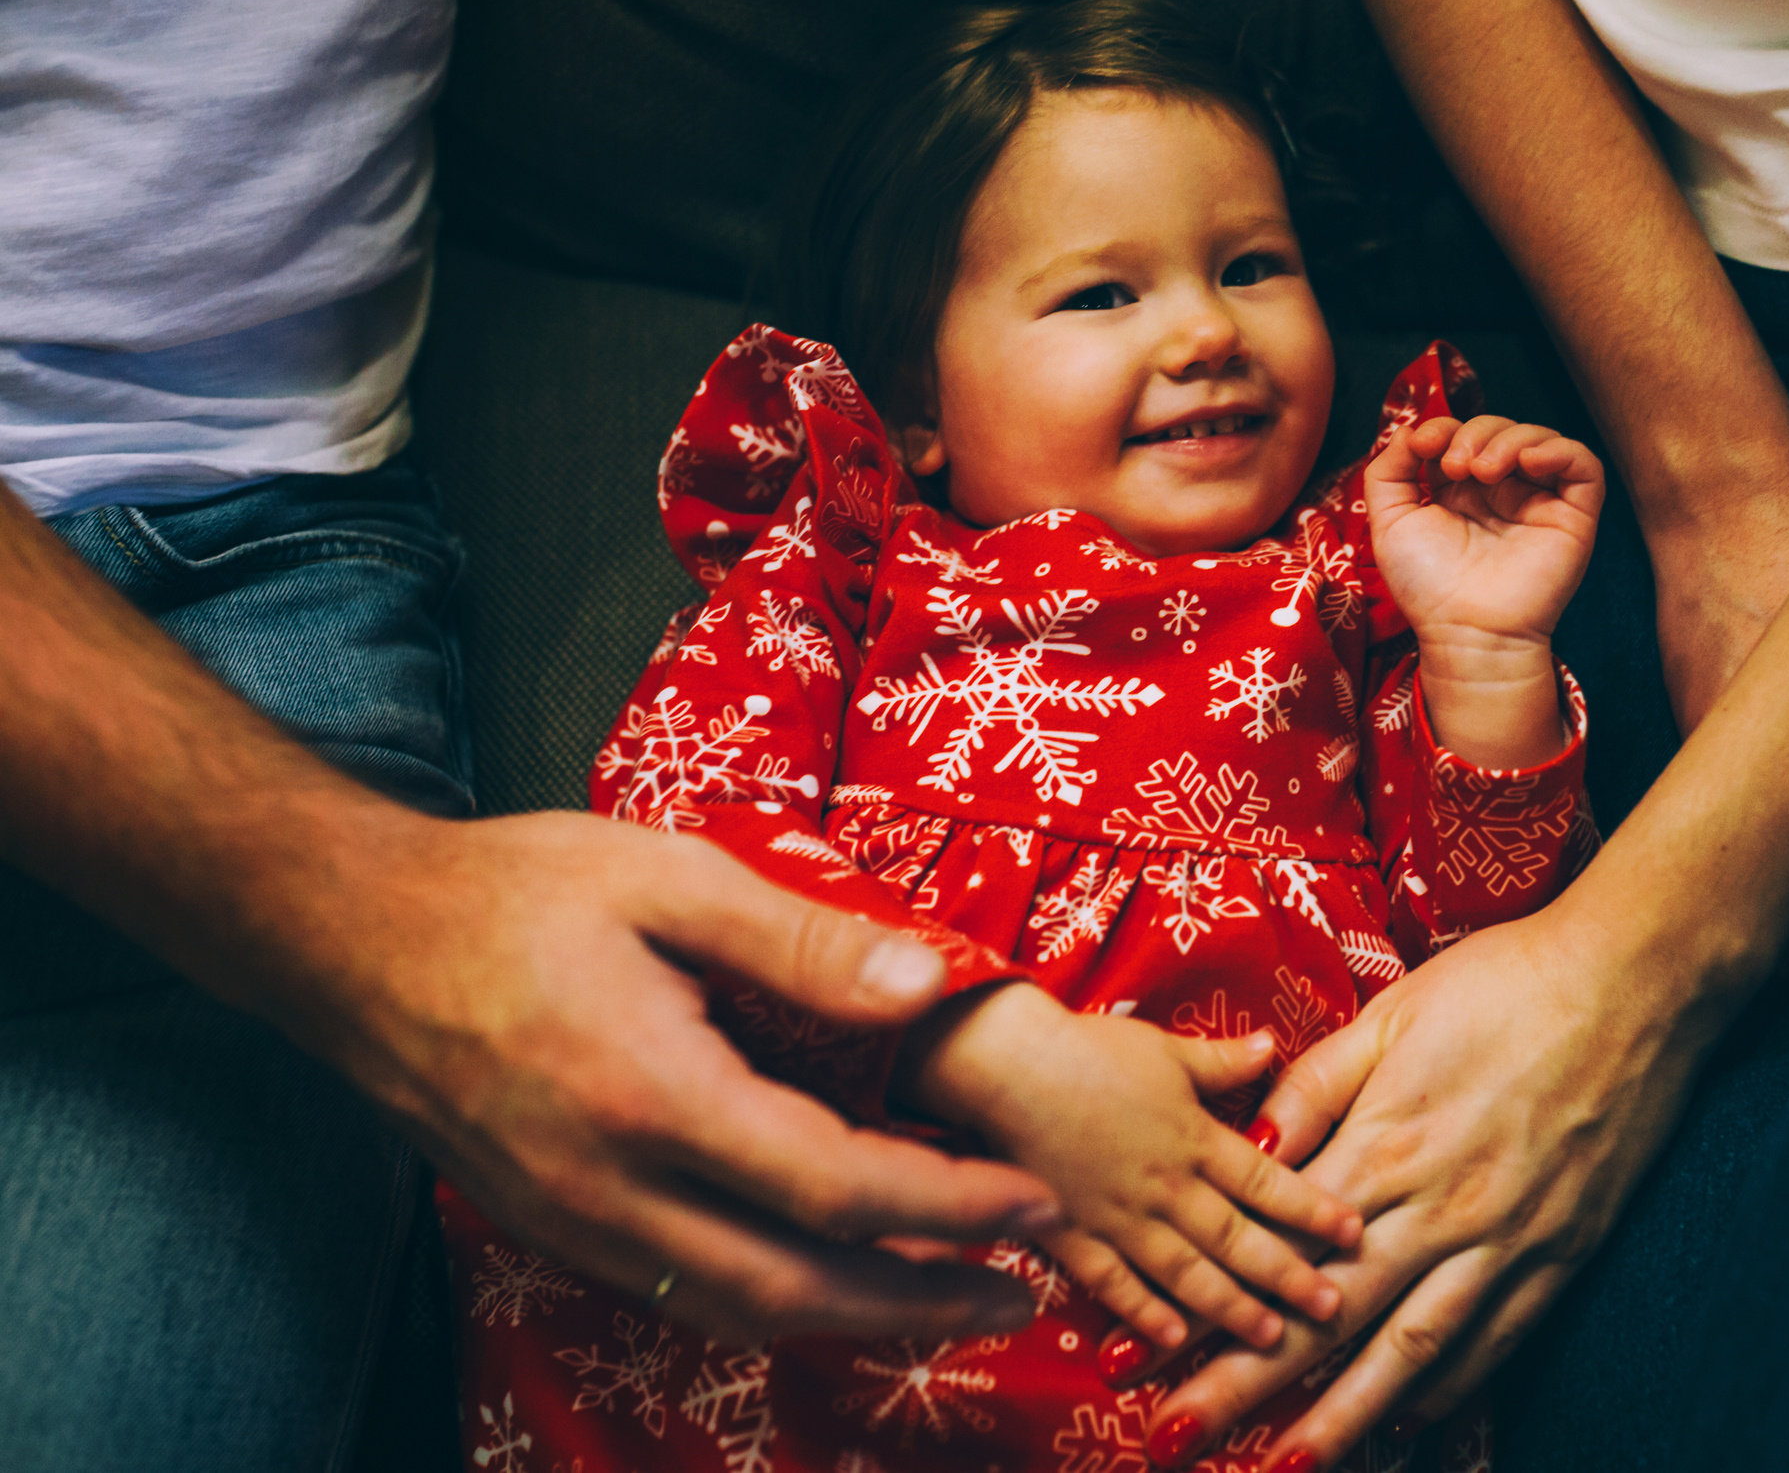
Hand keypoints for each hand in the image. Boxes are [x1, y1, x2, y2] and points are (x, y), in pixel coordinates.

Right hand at [308, 810, 1063, 1345]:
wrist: (349, 940)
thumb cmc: (512, 893)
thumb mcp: (666, 877)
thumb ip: (801, 941)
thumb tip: (928, 986)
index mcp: (652, 1098)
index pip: (835, 1188)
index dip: (950, 1207)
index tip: (1034, 1201)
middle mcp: (610, 1189)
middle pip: (798, 1287)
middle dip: (924, 1301)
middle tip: (1023, 1292)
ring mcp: (572, 1222)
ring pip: (740, 1308)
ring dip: (856, 1315)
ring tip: (950, 1294)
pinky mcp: (551, 1226)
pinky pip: (685, 1291)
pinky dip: (778, 1296)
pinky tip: (830, 1269)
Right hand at [903, 985, 1363, 1354]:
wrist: (1005, 1067)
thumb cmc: (1086, 1049)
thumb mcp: (1165, 1048)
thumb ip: (1221, 1059)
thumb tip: (1271, 1045)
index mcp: (1194, 1137)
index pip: (1268, 1180)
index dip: (1313, 1208)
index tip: (1354, 1233)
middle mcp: (1166, 1185)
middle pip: (1238, 1238)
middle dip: (1288, 1275)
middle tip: (1333, 1307)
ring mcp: (1119, 1215)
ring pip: (1187, 1272)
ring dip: (1231, 1307)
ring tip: (1271, 1336)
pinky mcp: (1071, 1234)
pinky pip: (1114, 1282)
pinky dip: (1143, 1312)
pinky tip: (1172, 1336)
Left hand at [1137, 903, 1734, 1470]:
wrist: (1634, 983)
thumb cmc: (1504, 983)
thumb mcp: (1392, 1014)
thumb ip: (1315, 1088)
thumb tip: (1249, 1149)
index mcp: (1385, 1143)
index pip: (1275, 1250)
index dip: (1207, 1309)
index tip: (1144, 1361)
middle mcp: (1439, 1208)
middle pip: (1327, 1319)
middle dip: (1246, 1390)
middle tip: (1178, 1443)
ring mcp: (1503, 1239)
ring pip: (1411, 1352)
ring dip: (1343, 1419)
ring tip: (1288, 1470)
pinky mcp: (1558, 1252)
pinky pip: (1493, 1340)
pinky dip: (1446, 1391)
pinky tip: (1404, 1426)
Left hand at [1366, 416, 1601, 768]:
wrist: (1465, 631)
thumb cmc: (1427, 585)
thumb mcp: (1390, 520)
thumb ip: (1389, 470)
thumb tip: (1413, 431)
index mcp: (1461, 491)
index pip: (1461, 434)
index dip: (1443, 426)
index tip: (1425, 445)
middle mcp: (1502, 492)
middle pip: (1499, 429)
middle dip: (1474, 432)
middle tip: (1456, 465)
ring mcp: (1539, 501)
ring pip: (1540, 438)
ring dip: (1509, 438)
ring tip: (1484, 470)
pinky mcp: (1573, 515)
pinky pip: (1584, 464)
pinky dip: (1559, 449)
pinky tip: (1529, 462)